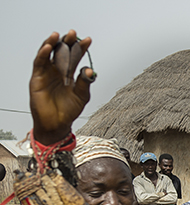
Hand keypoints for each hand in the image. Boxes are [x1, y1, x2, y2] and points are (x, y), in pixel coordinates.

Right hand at [30, 30, 93, 144]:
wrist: (57, 123)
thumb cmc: (69, 110)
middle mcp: (58, 71)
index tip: (88, 40)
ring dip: (52, 43)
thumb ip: (85, 83)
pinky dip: (43, 54)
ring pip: (48, 54)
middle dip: (67, 42)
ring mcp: (47, 73)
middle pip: (61, 52)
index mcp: (70, 73)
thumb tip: (89, 71)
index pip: (76, 57)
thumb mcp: (82, 96)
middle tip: (73, 33)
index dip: (81, 48)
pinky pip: (39, 63)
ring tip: (58, 35)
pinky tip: (48, 47)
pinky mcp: (37, 78)